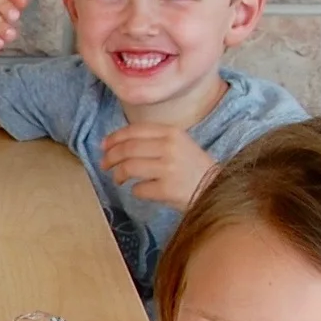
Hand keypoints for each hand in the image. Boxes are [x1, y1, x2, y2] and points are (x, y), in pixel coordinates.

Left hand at [100, 123, 217, 206]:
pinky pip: (139, 189)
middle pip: (127, 149)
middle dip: (110, 157)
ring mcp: (168, 168)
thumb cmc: (192, 167)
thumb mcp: (178, 144)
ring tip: (119, 179)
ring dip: (118, 174)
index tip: (103, 146)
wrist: (216, 188)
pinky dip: (136, 191)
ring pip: (129, 167)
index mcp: (172, 132)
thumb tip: (115, 144)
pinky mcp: (167, 189)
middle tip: (105, 164)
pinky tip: (142, 190)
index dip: (114, 138)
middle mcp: (169, 147)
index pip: (134, 130)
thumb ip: (152, 140)